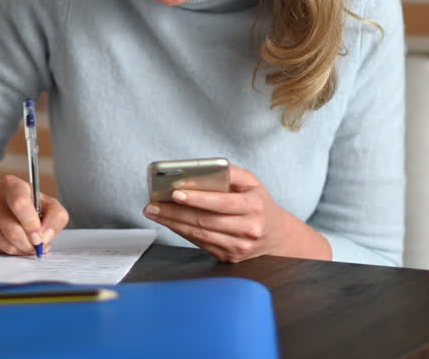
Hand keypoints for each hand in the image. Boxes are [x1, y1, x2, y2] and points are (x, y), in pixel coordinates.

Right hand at [0, 175, 69, 255]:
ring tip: (28, 245)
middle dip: (29, 243)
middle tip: (37, 246)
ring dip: (21, 249)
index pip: (19, 204)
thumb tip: (45, 237)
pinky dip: (11, 251)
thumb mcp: (48, 204)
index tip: (40, 238)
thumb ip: (55, 218)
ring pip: (5, 242)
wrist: (3, 202)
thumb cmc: (29, 204)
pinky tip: (16, 243)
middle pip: (12, 229)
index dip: (31, 224)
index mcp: (12, 184)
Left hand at [142, 164, 330, 262]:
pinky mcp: (229, 258)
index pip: (222, 203)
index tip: (176, 192)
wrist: (276, 235)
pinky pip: (201, 244)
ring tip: (154, 212)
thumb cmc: (258, 203)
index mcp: (254, 207)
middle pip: (205, 221)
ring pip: (200, 235)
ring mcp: (238, 248)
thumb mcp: (252, 183)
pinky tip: (169, 222)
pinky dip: (182, 232)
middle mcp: (248, 229)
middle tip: (152, 204)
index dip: (198, 198)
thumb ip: (230, 173)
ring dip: (173, 223)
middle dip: (175, 212)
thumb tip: (201, 170)